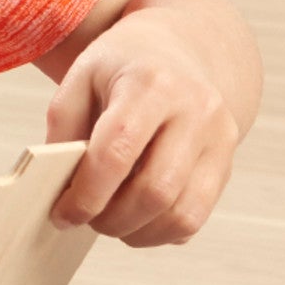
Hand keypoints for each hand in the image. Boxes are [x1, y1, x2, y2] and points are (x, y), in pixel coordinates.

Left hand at [42, 7, 240, 246]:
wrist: (178, 52)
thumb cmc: (123, 69)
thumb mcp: (81, 77)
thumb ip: (62, 127)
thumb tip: (58, 186)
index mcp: (152, 82)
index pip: (117, 152)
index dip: (86, 195)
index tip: (63, 214)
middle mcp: (196, 109)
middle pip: (154, 190)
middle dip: (112, 220)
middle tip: (87, 219)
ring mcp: (219, 138)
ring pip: (180, 214)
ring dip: (136, 233)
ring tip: (112, 220)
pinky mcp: (226, 164)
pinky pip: (195, 218)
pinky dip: (160, 232)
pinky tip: (139, 218)